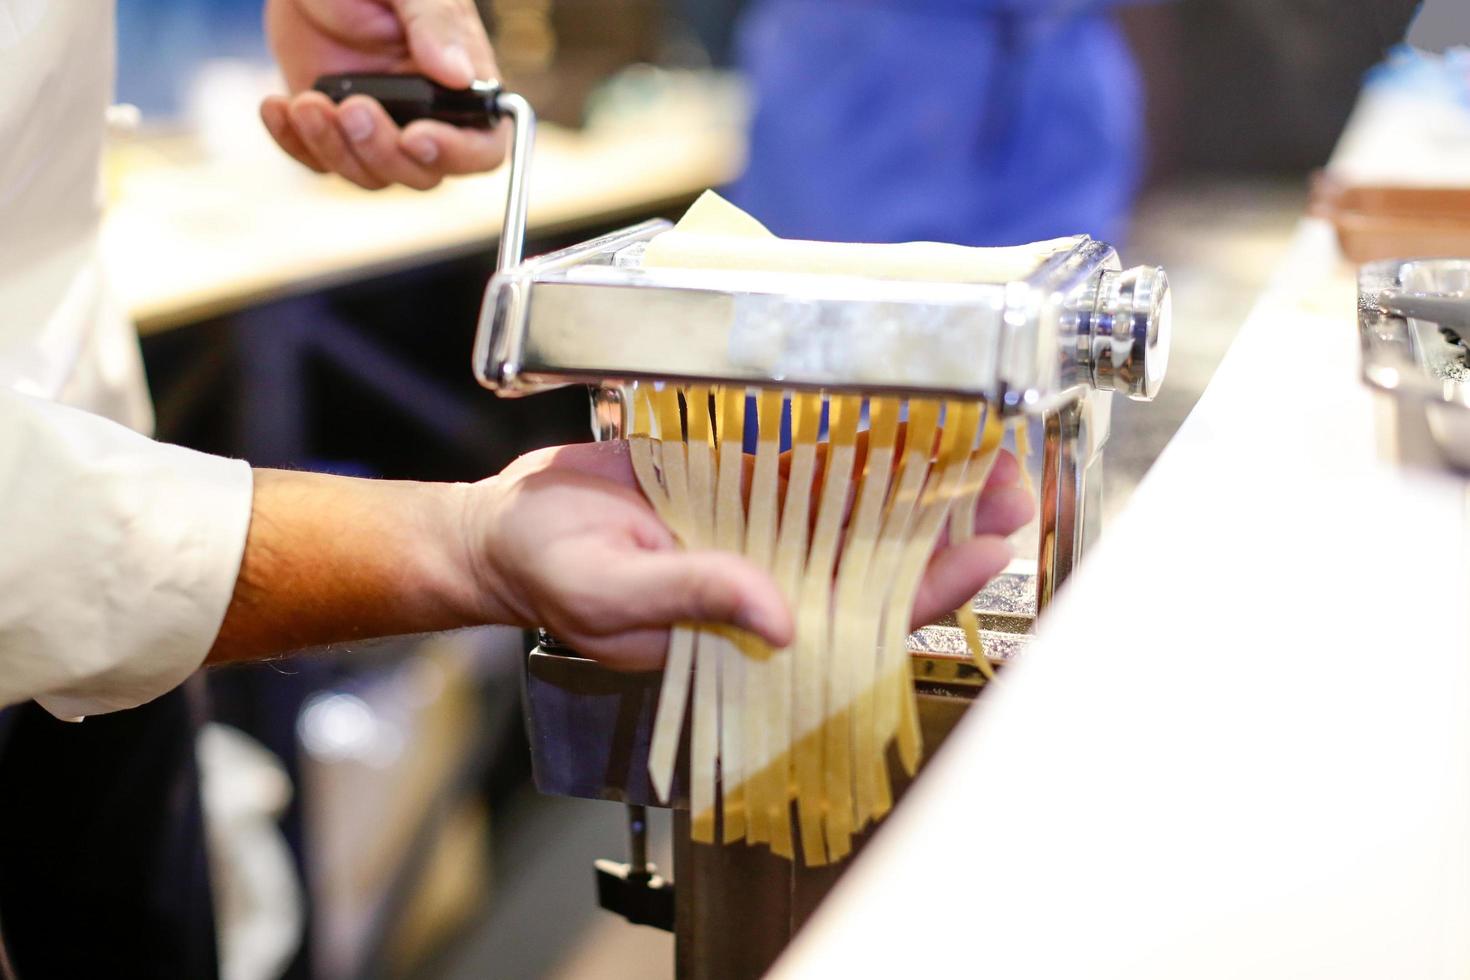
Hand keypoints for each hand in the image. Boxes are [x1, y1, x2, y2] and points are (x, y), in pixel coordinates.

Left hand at [260, 0, 506, 189]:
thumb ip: (435, 24)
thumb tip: (460, 75)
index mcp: (462, 84)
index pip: (482, 147)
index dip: (456, 155)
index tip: (415, 136)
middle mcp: (427, 116)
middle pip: (421, 173)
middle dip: (381, 150)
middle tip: (351, 106)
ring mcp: (380, 127)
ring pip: (370, 175)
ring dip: (333, 147)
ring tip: (307, 102)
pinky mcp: (335, 130)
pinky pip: (320, 162)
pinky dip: (295, 143)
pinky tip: (278, 107)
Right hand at [462, 440, 1033, 670]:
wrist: (507, 528)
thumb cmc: (551, 574)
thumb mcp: (613, 596)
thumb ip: (696, 600)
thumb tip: (786, 616)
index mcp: (753, 631)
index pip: (865, 616)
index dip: (933, 584)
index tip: (991, 544)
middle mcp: (773, 582)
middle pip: (883, 561)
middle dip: (950, 525)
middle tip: (1009, 479)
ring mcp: (763, 532)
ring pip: (861, 512)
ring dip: (921, 481)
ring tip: (980, 441)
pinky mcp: (743, 486)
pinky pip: (814, 469)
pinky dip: (861, 448)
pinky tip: (906, 420)